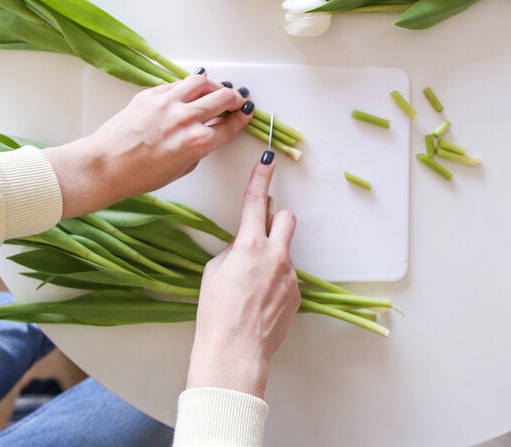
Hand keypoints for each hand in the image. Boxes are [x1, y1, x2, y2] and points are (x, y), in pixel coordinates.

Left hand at [44, 72, 253, 216]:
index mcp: (198, 142)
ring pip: (201, 81)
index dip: (242, 118)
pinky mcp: (151, 94)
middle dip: (234, 97)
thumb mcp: (181, 168)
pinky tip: (190, 89)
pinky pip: (177, 84)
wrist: (106, 165)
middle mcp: (186, 118)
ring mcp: (168, 103)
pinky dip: (188, 85)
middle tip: (237, 98)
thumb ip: (200, 149)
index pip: (230, 125)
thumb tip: (208, 133)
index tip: (245, 113)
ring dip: (214, 84)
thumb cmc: (140, 175)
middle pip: (222, 97)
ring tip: (216, 88)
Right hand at [185, 157, 299, 398]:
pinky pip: (286, 278)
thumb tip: (244, 246)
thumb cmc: (216, 313)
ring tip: (251, 290)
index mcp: (249, 245)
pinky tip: (260, 305)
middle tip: (260, 236)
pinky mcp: (297, 294)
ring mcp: (290, 275)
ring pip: (284, 253)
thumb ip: (232, 251)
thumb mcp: (214, 273)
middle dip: (275, 221)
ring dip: (271, 261)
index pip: (255, 201)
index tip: (267, 160)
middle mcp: (275, 255)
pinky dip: (275, 284)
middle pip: (286, 218)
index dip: (260, 177)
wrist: (235, 351)